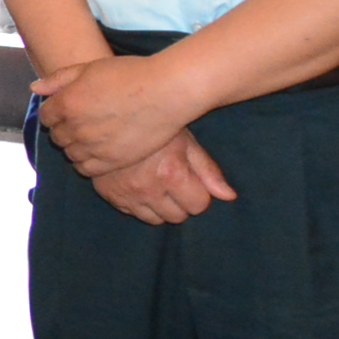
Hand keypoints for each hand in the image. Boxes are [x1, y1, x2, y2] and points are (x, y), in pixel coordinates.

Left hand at [34, 53, 204, 179]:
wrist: (166, 92)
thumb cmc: (130, 75)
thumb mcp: (90, 68)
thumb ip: (59, 79)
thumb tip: (35, 89)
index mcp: (67, 103)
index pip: (46, 116)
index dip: (55, 112)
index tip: (67, 109)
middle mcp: (75, 127)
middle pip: (57, 136)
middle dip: (64, 129)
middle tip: (81, 122)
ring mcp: (93, 147)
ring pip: (70, 154)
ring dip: (76, 146)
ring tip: (92, 137)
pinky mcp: (111, 162)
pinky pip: (87, 169)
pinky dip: (87, 162)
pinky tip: (98, 152)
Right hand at [85, 129, 237, 225]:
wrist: (108, 118)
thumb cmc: (154, 126)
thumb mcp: (186, 142)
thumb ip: (208, 170)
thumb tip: (229, 197)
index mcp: (170, 173)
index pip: (199, 205)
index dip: (198, 191)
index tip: (190, 177)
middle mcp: (148, 188)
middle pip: (178, 216)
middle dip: (181, 201)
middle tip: (173, 180)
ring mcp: (126, 195)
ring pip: (156, 220)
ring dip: (160, 206)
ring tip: (156, 183)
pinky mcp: (110, 196)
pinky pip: (133, 214)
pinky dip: (140, 204)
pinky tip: (139, 185)